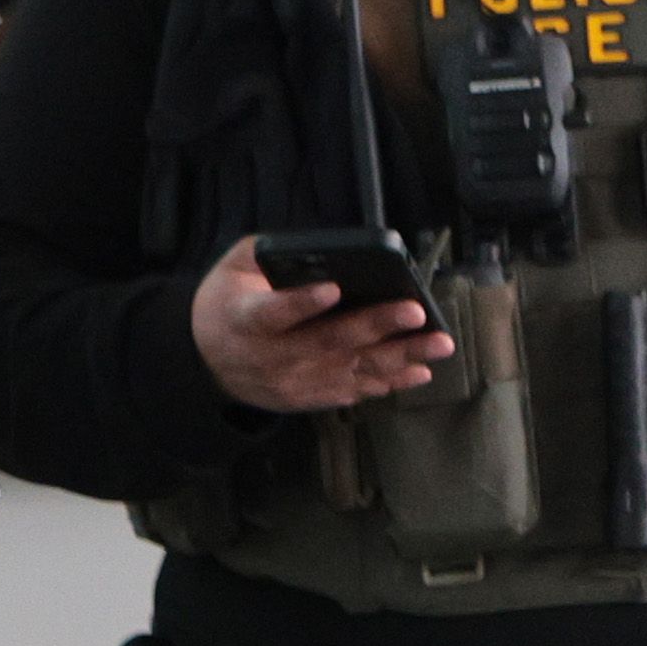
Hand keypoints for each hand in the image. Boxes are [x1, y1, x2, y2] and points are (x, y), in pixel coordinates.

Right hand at [187, 234, 451, 413]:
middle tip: (415, 311)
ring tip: (438, 344)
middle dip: (375, 326)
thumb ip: (264, 255)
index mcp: (246, 318)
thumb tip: (316, 247)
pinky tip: (419, 370)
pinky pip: (353, 391)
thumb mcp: (231, 270)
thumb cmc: (227, 304)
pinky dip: (388, 382)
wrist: (208, 364)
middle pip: (327, 341)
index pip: (273, 312)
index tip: (333, 288)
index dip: (302, 303)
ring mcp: (293, 382)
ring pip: (351, 370)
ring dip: (399, 357)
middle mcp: (272, 356)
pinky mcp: (309, 398)